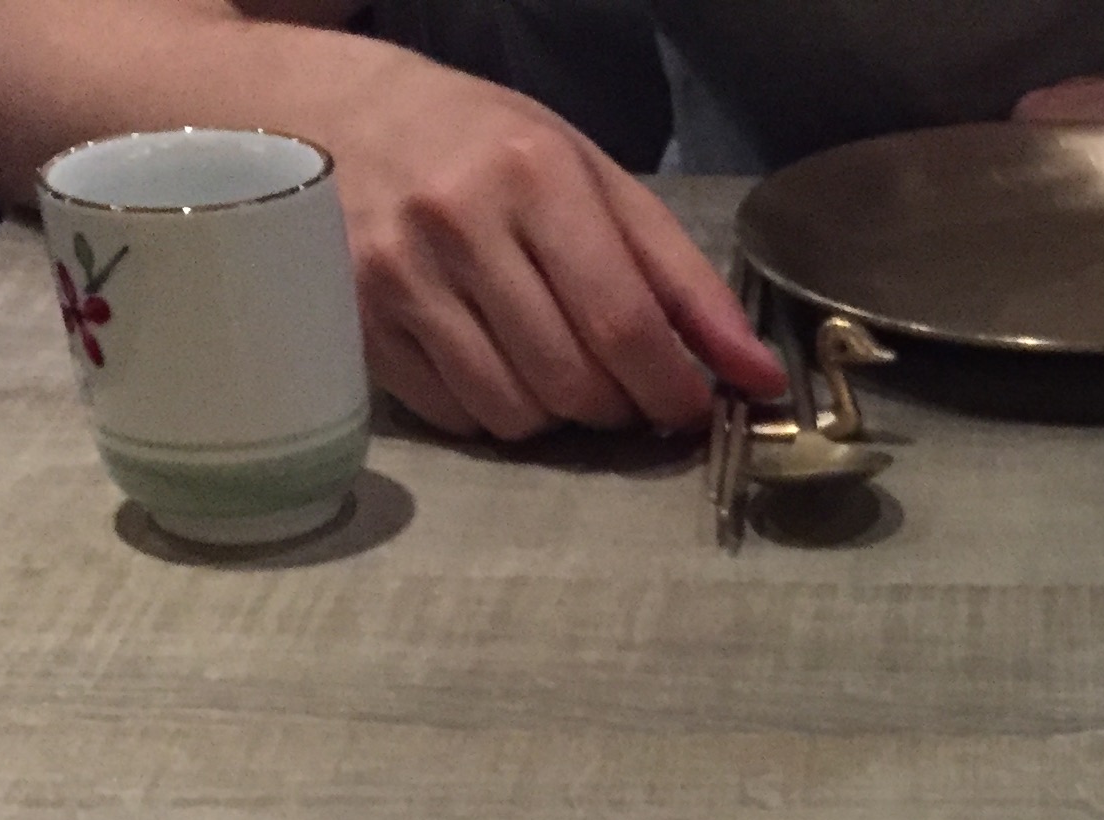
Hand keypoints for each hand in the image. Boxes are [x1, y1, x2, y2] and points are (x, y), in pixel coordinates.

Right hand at [318, 47, 783, 438]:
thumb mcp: (596, 182)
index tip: (692, 406)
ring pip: (516, 412)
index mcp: (535, 175)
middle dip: (619, 406)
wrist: (343, 118)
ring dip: (556, 414)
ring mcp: (399, 277)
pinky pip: (457, 417)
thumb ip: (684, 281)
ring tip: (555, 366)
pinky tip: (492, 363)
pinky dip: (493, 412)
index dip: (673, 389)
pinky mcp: (360, 324)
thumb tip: (759, 377)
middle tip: (624, 385)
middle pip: (574, 382)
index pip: (625, 326)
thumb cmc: (491, 150)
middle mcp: (460, 223)